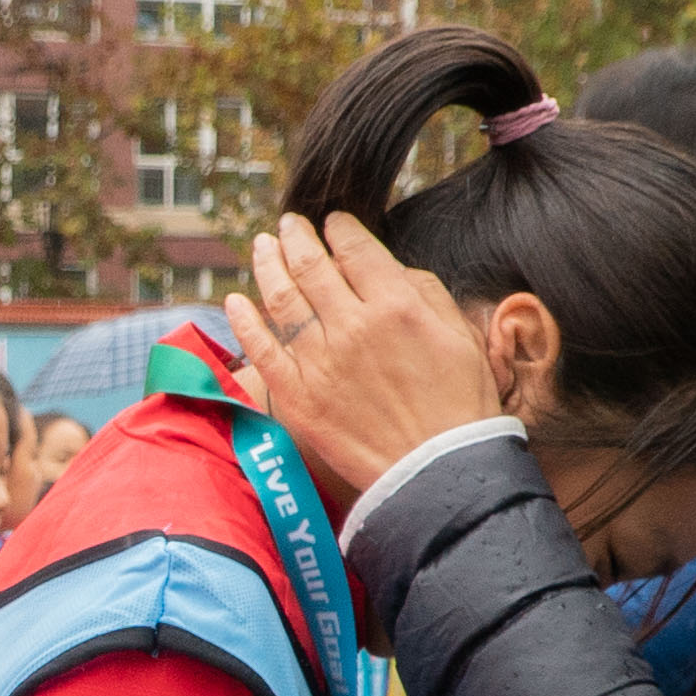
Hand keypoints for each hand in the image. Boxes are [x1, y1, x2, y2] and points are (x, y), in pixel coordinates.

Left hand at [232, 213, 503, 504]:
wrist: (439, 473)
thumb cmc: (460, 406)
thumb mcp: (459, 335)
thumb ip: (423, 291)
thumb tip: (388, 268)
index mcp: (396, 305)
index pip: (355, 248)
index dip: (339, 227)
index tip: (333, 222)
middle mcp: (352, 326)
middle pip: (311, 265)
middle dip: (296, 236)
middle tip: (289, 225)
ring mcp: (319, 361)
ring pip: (280, 298)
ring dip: (268, 265)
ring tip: (264, 247)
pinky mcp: (297, 396)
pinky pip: (260, 349)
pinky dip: (244, 320)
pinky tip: (235, 300)